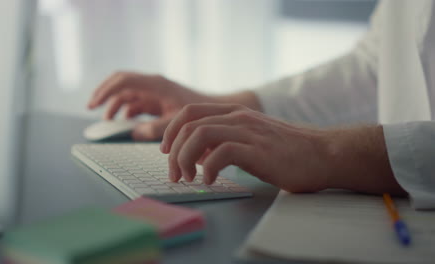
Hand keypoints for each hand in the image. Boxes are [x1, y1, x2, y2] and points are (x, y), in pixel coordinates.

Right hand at [87, 72, 211, 139]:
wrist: (212, 110)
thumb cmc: (198, 113)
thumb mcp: (175, 121)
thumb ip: (155, 129)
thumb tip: (133, 133)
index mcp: (155, 84)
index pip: (124, 81)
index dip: (106, 91)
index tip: (94, 104)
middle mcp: (152, 84)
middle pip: (120, 82)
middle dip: (104, 93)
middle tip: (91, 107)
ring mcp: (153, 91)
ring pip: (126, 94)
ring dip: (115, 105)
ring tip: (108, 122)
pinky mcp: (155, 100)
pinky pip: (134, 103)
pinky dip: (126, 112)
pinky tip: (124, 124)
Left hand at [160, 103, 330, 192]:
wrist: (323, 154)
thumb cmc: (287, 151)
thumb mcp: (251, 139)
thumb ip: (226, 141)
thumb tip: (200, 155)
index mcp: (234, 113)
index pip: (190, 112)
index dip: (171, 130)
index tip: (167, 151)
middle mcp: (238, 117)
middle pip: (188, 124)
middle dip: (173, 150)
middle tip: (175, 174)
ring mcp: (248, 131)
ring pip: (199, 135)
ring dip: (185, 158)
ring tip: (188, 178)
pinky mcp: (258, 150)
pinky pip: (221, 153)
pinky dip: (207, 168)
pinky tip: (209, 180)